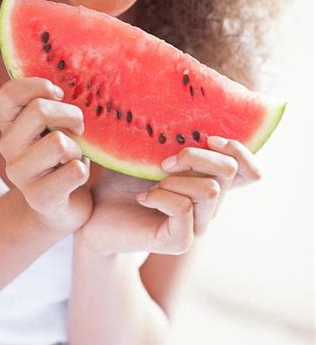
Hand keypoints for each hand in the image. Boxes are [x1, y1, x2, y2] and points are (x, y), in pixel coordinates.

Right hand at [0, 77, 92, 235]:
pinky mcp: (38, 197)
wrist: (62, 207)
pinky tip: (75, 177)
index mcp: (8, 124)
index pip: (10, 93)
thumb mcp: (51, 123)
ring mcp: (19, 174)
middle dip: (71, 115)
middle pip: (39, 110)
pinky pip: (74, 171)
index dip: (38, 86)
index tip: (59, 94)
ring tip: (73, 158)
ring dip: (77, 149)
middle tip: (79, 128)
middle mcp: (7, 147)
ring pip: (59, 142)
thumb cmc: (61, 155)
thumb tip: (64, 63)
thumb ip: (50, 100)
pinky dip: (83, 171)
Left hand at [79, 136, 262, 255]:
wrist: (94, 212)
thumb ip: (172, 137)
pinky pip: (184, 209)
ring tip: (150, 184)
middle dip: (196, 155)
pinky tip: (143, 198)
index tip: (208, 136)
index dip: (239, 150)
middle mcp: (209, 206)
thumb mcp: (149, 150)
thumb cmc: (121, 178)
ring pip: (209, 190)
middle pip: (228, 170)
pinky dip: (161, 197)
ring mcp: (196, 226)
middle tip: (163, 161)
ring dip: (175, 179)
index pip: (251, 172)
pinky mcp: (178, 241)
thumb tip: (184, 103)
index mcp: (208, 182)